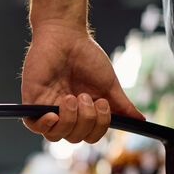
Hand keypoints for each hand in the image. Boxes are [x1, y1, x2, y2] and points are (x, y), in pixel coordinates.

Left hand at [21, 23, 143, 143]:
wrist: (65, 35)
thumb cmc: (87, 56)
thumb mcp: (109, 83)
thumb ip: (122, 105)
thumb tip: (141, 121)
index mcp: (83, 113)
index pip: (90, 135)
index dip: (98, 127)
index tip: (103, 104)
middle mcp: (66, 115)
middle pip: (74, 138)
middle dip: (86, 120)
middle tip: (86, 96)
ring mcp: (48, 109)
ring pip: (55, 136)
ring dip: (69, 121)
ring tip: (71, 98)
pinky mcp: (32, 102)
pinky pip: (34, 126)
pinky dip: (44, 125)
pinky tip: (53, 114)